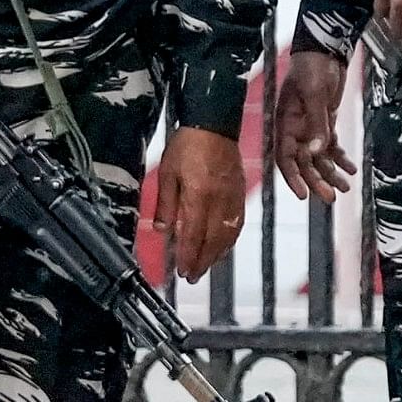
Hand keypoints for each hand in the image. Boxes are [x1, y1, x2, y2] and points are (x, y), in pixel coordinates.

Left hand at [155, 128, 248, 280]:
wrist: (214, 124)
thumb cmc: (189, 144)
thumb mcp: (167, 173)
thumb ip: (165, 204)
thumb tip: (162, 229)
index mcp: (199, 196)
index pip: (194, 235)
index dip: (189, 257)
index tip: (183, 271)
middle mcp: (219, 201)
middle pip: (213, 241)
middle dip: (203, 262)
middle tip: (194, 276)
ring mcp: (233, 198)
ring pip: (229, 235)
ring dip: (217, 254)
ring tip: (207, 266)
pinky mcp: (240, 193)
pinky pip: (238, 223)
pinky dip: (231, 239)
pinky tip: (224, 245)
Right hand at [270, 51, 356, 202]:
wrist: (325, 51)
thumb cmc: (312, 69)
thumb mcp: (314, 95)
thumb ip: (316, 123)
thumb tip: (316, 151)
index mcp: (285, 124)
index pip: (284, 158)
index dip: (292, 177)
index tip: (303, 194)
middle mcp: (295, 130)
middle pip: (304, 163)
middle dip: (316, 180)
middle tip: (331, 197)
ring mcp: (310, 127)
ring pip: (319, 157)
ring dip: (331, 173)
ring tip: (345, 187)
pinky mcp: (325, 122)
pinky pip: (331, 146)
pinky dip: (340, 158)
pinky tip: (351, 168)